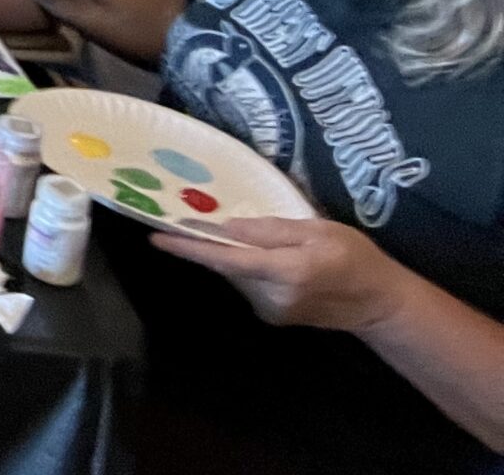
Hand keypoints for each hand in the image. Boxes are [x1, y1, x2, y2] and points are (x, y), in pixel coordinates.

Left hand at [153, 218, 411, 333]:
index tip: (156, 238)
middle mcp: (273, 296)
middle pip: (227, 267)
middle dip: (205, 245)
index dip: (190, 249)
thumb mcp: (318, 230)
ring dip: (229, 256)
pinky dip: (246, 268)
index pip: (227, 259)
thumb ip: (271, 230)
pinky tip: (261, 258)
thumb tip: (229, 227)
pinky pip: (248, 284)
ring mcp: (272, 310)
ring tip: (232, 235)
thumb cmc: (355, 257)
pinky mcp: (274, 316)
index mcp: (286, 271)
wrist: (380, 304)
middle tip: (181, 221)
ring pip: (236, 275)